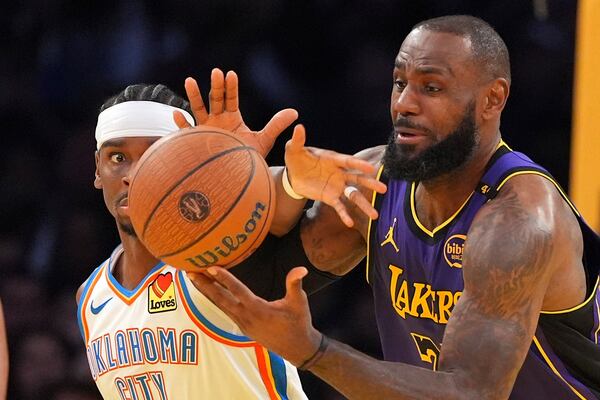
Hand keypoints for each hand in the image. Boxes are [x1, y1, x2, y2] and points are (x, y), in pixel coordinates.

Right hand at [173, 68, 297, 157]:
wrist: (237, 176)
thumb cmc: (248, 157)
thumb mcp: (264, 139)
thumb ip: (276, 125)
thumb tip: (294, 112)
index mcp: (232, 117)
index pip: (231, 98)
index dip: (231, 87)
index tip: (231, 74)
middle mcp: (217, 120)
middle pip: (215, 99)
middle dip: (216, 86)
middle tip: (216, 72)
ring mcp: (205, 130)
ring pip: (198, 109)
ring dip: (194, 96)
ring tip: (189, 81)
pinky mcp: (197, 142)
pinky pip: (187, 132)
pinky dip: (182, 124)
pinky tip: (178, 114)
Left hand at [187, 266, 321, 365]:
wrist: (297, 348)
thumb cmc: (298, 323)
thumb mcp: (299, 303)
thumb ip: (295, 284)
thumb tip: (301, 268)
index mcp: (258, 309)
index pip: (237, 291)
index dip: (224, 279)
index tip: (210, 268)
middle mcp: (246, 317)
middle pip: (220, 299)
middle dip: (204, 285)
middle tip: (189, 271)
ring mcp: (242, 323)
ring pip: (220, 305)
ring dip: (206, 291)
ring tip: (193, 278)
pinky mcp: (242, 326)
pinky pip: (225, 310)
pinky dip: (215, 299)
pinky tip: (208, 291)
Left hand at [285, 126, 386, 226]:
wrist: (293, 175)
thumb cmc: (297, 159)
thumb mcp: (294, 150)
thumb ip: (298, 141)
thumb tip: (298, 127)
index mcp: (333, 160)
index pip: (348, 162)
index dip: (359, 164)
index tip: (371, 168)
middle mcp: (339, 173)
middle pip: (357, 179)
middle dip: (370, 184)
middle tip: (384, 189)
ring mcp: (337, 186)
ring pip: (353, 195)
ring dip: (363, 204)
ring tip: (375, 215)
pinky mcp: (331, 197)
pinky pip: (339, 206)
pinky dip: (344, 214)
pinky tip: (350, 223)